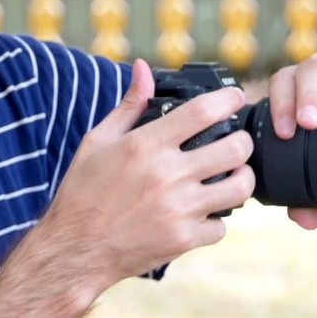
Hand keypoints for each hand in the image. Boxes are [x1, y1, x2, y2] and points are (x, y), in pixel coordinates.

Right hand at [36, 60, 255, 296]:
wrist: (74, 249)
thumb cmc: (83, 193)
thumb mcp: (97, 142)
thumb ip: (128, 105)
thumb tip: (144, 68)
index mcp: (145, 146)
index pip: (203, 111)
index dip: (228, 99)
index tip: (234, 98)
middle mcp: (166, 175)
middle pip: (236, 148)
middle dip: (242, 141)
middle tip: (236, 143)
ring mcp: (179, 210)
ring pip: (241, 187)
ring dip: (241, 178)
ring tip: (231, 176)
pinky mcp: (184, 239)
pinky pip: (222, 226)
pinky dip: (216, 219)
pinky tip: (203, 212)